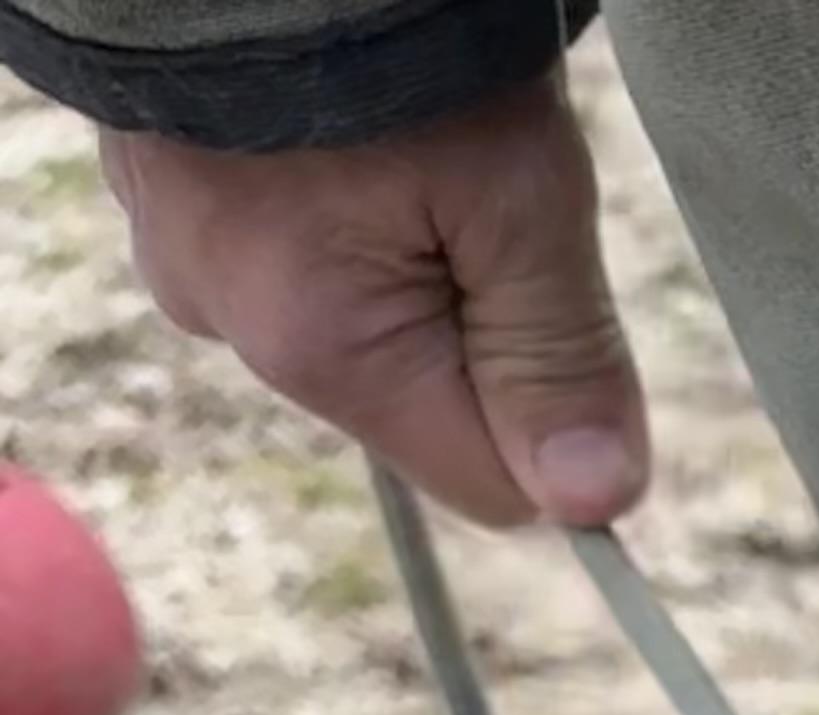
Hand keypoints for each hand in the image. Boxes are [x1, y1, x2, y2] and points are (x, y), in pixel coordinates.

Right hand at [102, 80, 648, 533]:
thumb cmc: (382, 27)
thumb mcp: (515, 191)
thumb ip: (557, 359)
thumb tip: (596, 501)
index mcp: (319, 351)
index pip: (489, 485)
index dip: (550, 415)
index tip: (557, 292)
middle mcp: (230, 323)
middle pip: (416, 391)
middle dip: (466, 305)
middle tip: (462, 168)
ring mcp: (181, 248)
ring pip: (349, 307)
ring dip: (394, 237)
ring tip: (389, 121)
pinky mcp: (161, 181)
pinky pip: (280, 233)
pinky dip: (321, 184)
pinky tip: (324, 102)